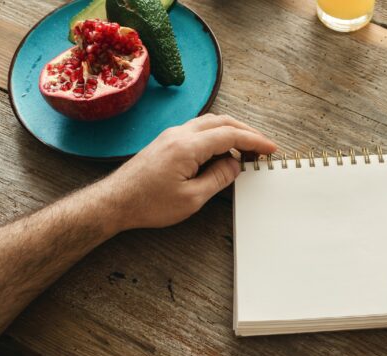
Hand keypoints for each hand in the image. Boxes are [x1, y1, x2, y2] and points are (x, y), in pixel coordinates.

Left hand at [97, 114, 276, 231]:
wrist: (116, 201)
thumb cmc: (149, 203)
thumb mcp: (192, 199)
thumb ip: (218, 179)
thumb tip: (234, 165)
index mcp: (188, 146)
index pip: (230, 135)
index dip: (254, 141)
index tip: (270, 149)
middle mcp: (180, 134)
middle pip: (222, 122)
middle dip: (247, 132)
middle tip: (263, 147)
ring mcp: (172, 135)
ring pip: (210, 123)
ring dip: (232, 132)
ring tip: (246, 150)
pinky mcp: (167, 141)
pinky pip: (198, 130)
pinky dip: (217, 136)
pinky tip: (222, 152)